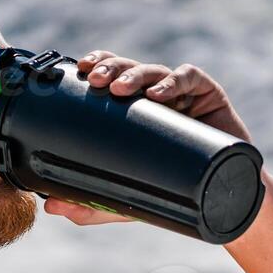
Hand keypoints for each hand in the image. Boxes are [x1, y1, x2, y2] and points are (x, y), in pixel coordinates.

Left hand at [44, 51, 254, 226]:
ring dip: (134, 75)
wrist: (222, 198)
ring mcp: (183, 92)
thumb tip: (50, 207)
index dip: (95, 65)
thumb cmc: (174, 190)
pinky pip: (190, 78)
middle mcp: (156, 94)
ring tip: (118, 88)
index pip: (110, 77)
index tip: (77, 70)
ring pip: (154, 71)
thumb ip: (92, 204)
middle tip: (93, 79)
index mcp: (135, 108)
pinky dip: (174, 81)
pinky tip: (160, 94)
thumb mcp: (128, 200)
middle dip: (109, 68)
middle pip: (128, 69)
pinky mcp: (209, 94)